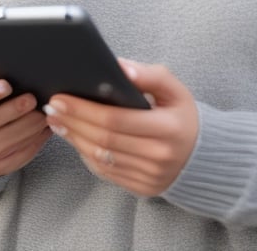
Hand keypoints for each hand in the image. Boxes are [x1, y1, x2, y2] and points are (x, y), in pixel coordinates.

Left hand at [43, 60, 198, 196]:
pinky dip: (86, 155)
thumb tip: (119, 67)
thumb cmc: (183, 115)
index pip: (116, 120)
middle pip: (104, 139)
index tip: (62, 97)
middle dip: (73, 122)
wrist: (203, 155)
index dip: (84, 109)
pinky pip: (106, 172)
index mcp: (168, 127)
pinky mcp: (142, 188)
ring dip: (74, 138)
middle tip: (52, 107)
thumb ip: (149, 75)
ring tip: (58, 121)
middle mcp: (159, 155)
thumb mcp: (175, 89)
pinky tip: (76, 139)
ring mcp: (149, 176)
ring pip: (101, 158)